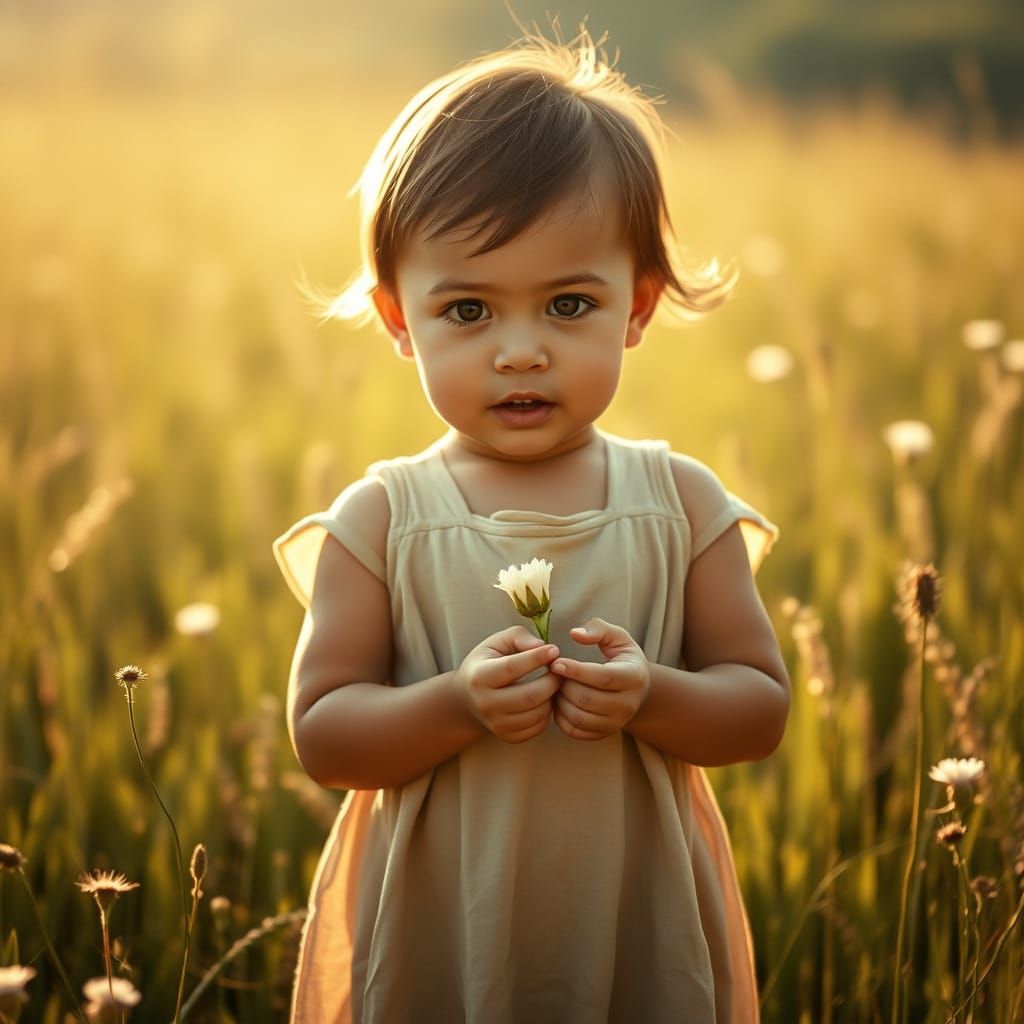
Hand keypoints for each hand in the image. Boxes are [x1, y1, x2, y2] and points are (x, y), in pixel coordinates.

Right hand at [453, 626, 560, 743]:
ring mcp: (496, 724)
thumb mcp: (497, 642)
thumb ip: (520, 637)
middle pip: (530, 696)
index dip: (537, 658)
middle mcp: (485, 704)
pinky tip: (545, 699)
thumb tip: (542, 646)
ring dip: (553, 697)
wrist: (469, 696)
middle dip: (552, 681)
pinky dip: (548, 713)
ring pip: (537, 714)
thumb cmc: (487, 662)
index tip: (554, 650)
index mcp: (479, 676)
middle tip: (560, 670)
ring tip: (553, 684)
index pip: (513, 668)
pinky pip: (537, 727)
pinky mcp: (507, 736)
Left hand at [552, 618, 650, 740]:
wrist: (636, 688)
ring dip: (560, 702)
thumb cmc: (622, 657)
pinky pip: (575, 731)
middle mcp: (628, 704)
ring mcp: (616, 722)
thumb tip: (575, 634)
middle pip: (588, 700)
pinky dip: (560, 717)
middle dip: (565, 686)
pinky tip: (559, 701)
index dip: (577, 671)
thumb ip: (598, 629)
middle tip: (554, 674)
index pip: (603, 677)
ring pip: (579, 718)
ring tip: (556, 686)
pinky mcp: (603, 733)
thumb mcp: (617, 637)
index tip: (556, 663)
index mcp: (634, 676)